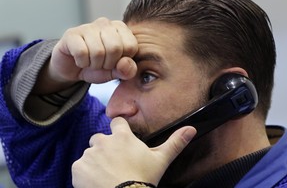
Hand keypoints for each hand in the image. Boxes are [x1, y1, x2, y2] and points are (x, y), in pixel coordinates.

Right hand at [49, 17, 137, 84]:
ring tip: (90, 61)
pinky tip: (79, 59)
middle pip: (115, 48)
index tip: (114, 61)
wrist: (72, 68)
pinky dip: (82, 62)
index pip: (131, 47)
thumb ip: (127, 70)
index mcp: (121, 29)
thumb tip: (126, 63)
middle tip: (100, 63)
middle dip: (107, 64)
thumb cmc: (98, 66)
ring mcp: (88, 26)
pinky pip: (82, 52)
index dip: (122, 61)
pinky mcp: (71, 34)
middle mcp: (106, 23)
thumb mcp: (116, 72)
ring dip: (94, 64)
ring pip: (98, 52)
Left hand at [71, 117, 195, 187]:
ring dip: (95, 161)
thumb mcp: (161, 160)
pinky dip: (85, 173)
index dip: (118, 130)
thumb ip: (175, 142)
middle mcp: (104, 141)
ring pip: (90, 153)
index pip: (117, 122)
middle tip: (114, 163)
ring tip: (106, 176)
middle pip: (100, 138)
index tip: (122, 141)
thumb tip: (191, 128)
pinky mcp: (78, 167)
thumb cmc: (143, 179)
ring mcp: (90, 154)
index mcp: (122, 136)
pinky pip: (79, 166)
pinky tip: (95, 183)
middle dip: (105, 148)